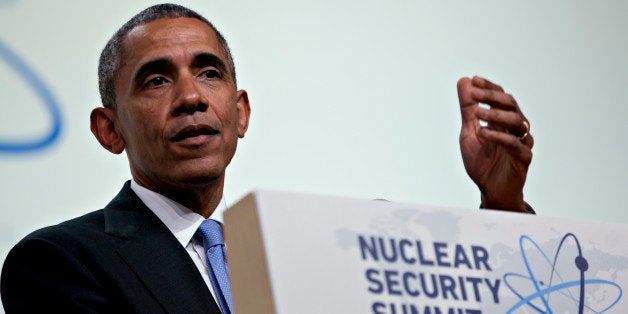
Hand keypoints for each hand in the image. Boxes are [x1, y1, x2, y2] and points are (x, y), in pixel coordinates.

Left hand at [457, 76, 533, 211]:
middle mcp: (516, 128)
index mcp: (504, 120)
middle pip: (511, 105)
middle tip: (475, 93)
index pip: (501, 97)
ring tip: (478, 112)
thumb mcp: (469, 132)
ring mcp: (521, 142)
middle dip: (492, 97)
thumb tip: (464, 81)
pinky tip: (482, 132)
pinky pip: (514, 144)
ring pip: (516, 121)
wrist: (490, 191)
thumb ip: (468, 109)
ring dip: (496, 114)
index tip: (474, 80)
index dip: (489, 88)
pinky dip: (498, 136)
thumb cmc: (482, 162)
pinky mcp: (523, 158)